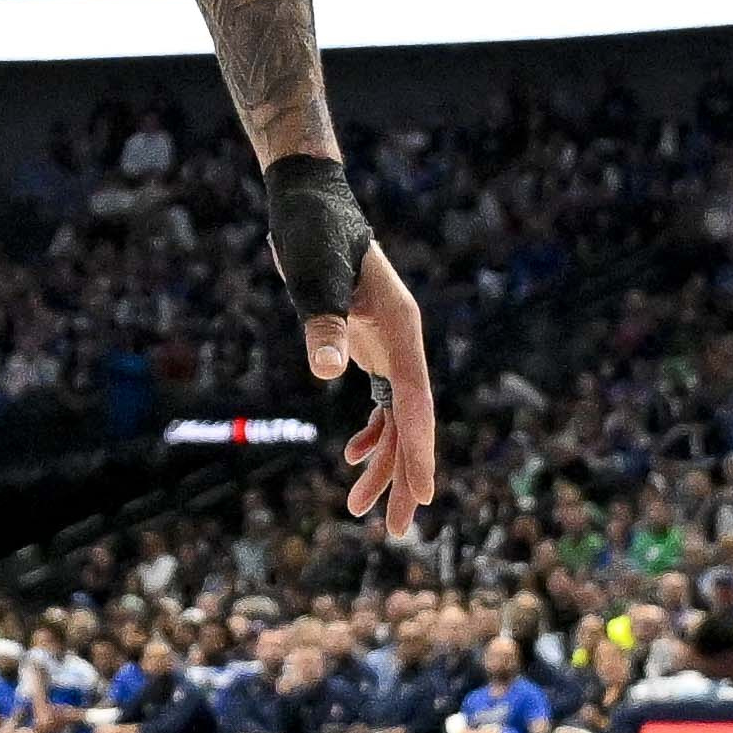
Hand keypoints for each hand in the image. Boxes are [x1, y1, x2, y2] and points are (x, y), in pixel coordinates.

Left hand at [312, 244, 436, 536]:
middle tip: (397, 530)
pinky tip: (354, 457)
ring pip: (395, 418)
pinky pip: (380, 402)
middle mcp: (404, 343)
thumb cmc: (313, 235)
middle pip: (412, 422)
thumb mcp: (312, 276)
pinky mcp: (369, 346)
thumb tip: (328, 371)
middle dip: (404, 476)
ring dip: (381, 463)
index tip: (422, 496)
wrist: (310, 202)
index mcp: (402, 330)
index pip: (415, 403)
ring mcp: (389, 346)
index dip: (419, 452)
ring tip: (356, 509)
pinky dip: (370, 432)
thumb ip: (322, 323)